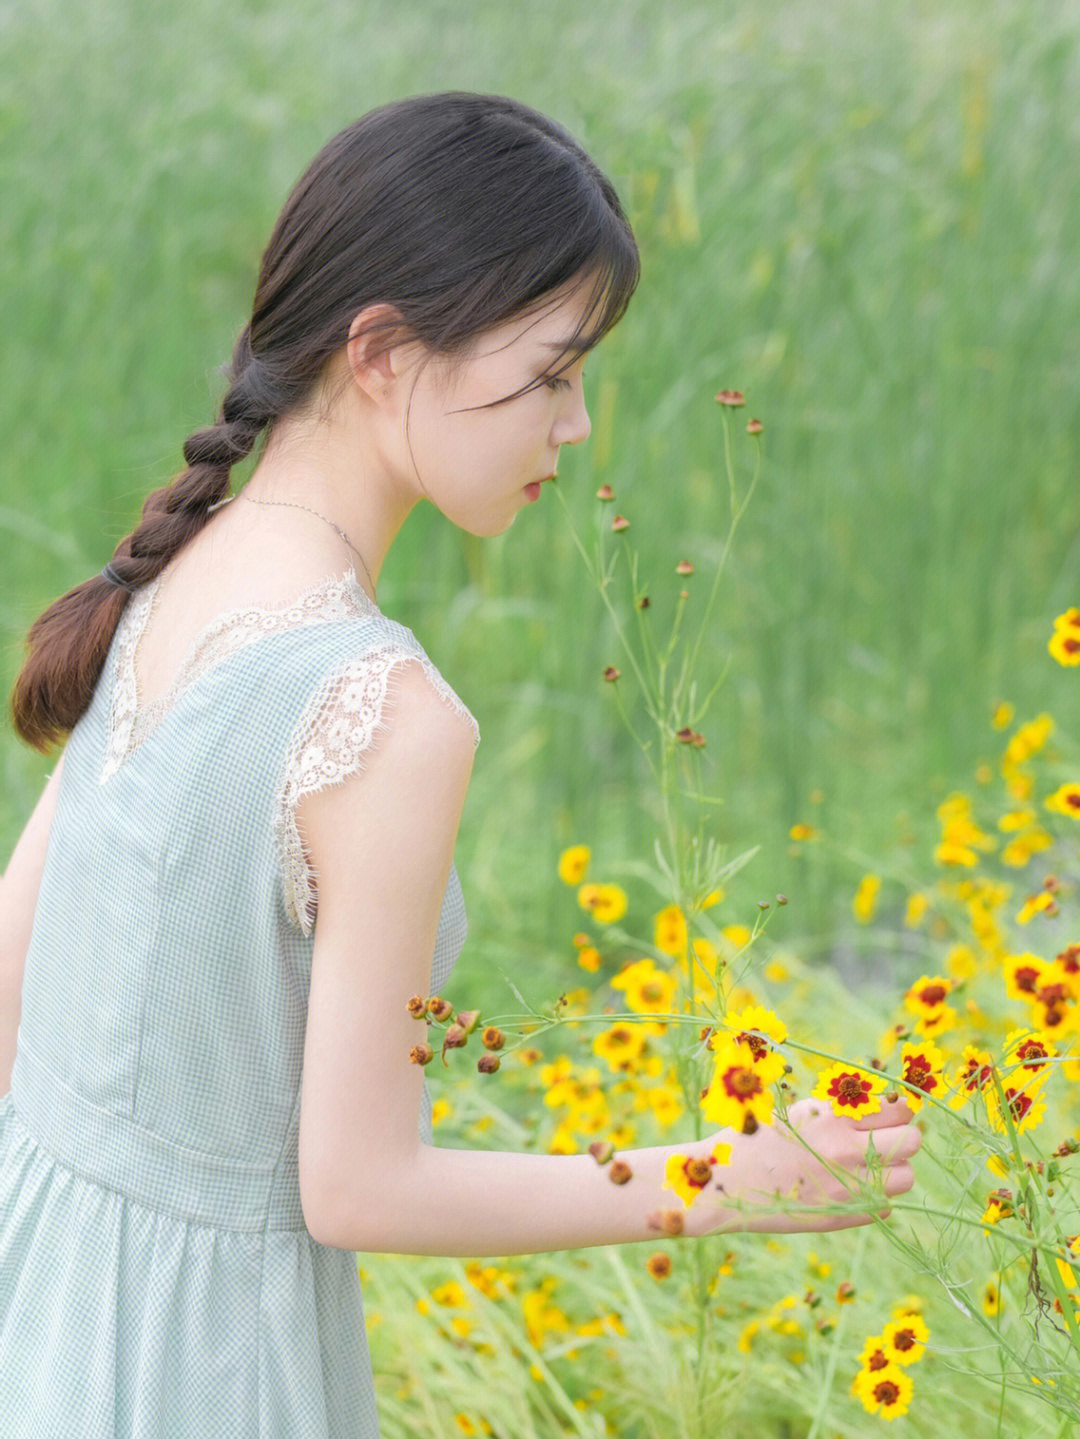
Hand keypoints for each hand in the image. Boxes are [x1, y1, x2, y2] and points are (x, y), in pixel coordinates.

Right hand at [688, 1094, 923, 1235]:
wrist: (729, 1181)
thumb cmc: (761, 1137)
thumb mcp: (802, 1112)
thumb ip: (842, 1111)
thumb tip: (884, 1107)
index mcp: (836, 1115)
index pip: (899, 1108)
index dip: (899, 1112)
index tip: (889, 1116)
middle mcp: (848, 1148)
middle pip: (913, 1141)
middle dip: (903, 1139)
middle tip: (884, 1142)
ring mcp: (849, 1185)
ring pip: (907, 1177)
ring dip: (894, 1172)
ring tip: (869, 1169)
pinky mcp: (845, 1215)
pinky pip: (887, 1205)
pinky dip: (875, 1198)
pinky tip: (849, 1190)